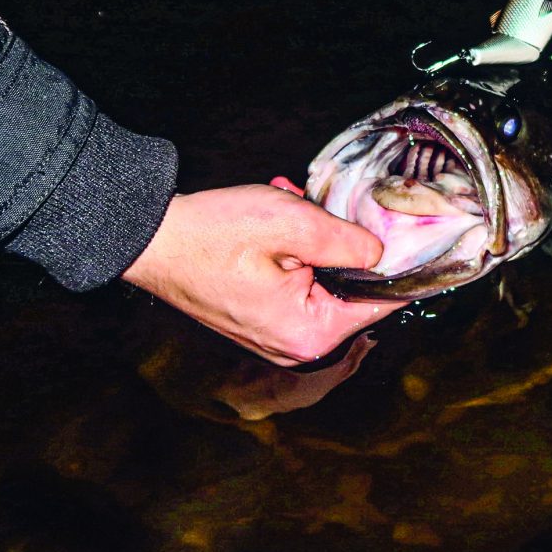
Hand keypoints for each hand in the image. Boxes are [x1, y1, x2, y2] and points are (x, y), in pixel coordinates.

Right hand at [122, 183, 406, 365]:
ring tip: (292, 205)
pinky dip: (295, 251)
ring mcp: (277, 336)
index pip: (381, 303)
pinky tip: (280, 218)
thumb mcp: (293, 224)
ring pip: (324, 281)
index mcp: (309, 333)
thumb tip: (386, 253)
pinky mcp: (262, 320)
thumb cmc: (213, 234)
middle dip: (343, 245)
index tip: (402, 232)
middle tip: (322, 206)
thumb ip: (349, 242)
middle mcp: (296, 346)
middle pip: (351, 291)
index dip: (396, 264)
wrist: (150, 239)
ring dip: (315, 242)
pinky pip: (298, 284)